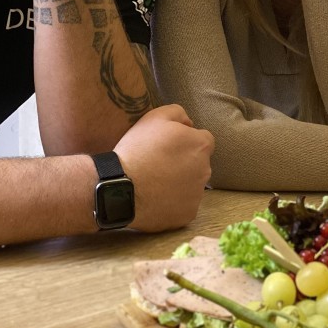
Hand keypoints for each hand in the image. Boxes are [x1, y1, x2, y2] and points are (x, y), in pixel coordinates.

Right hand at [116, 104, 213, 231]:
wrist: (121, 186)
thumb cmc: (138, 149)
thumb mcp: (155, 117)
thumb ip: (178, 113)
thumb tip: (189, 123)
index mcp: (200, 146)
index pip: (204, 140)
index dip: (186, 141)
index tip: (169, 146)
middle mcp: (205, 170)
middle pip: (199, 163)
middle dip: (185, 162)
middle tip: (159, 163)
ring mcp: (197, 194)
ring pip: (192, 185)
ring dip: (180, 182)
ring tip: (155, 181)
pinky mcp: (188, 214)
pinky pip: (183, 205)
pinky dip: (173, 202)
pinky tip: (155, 197)